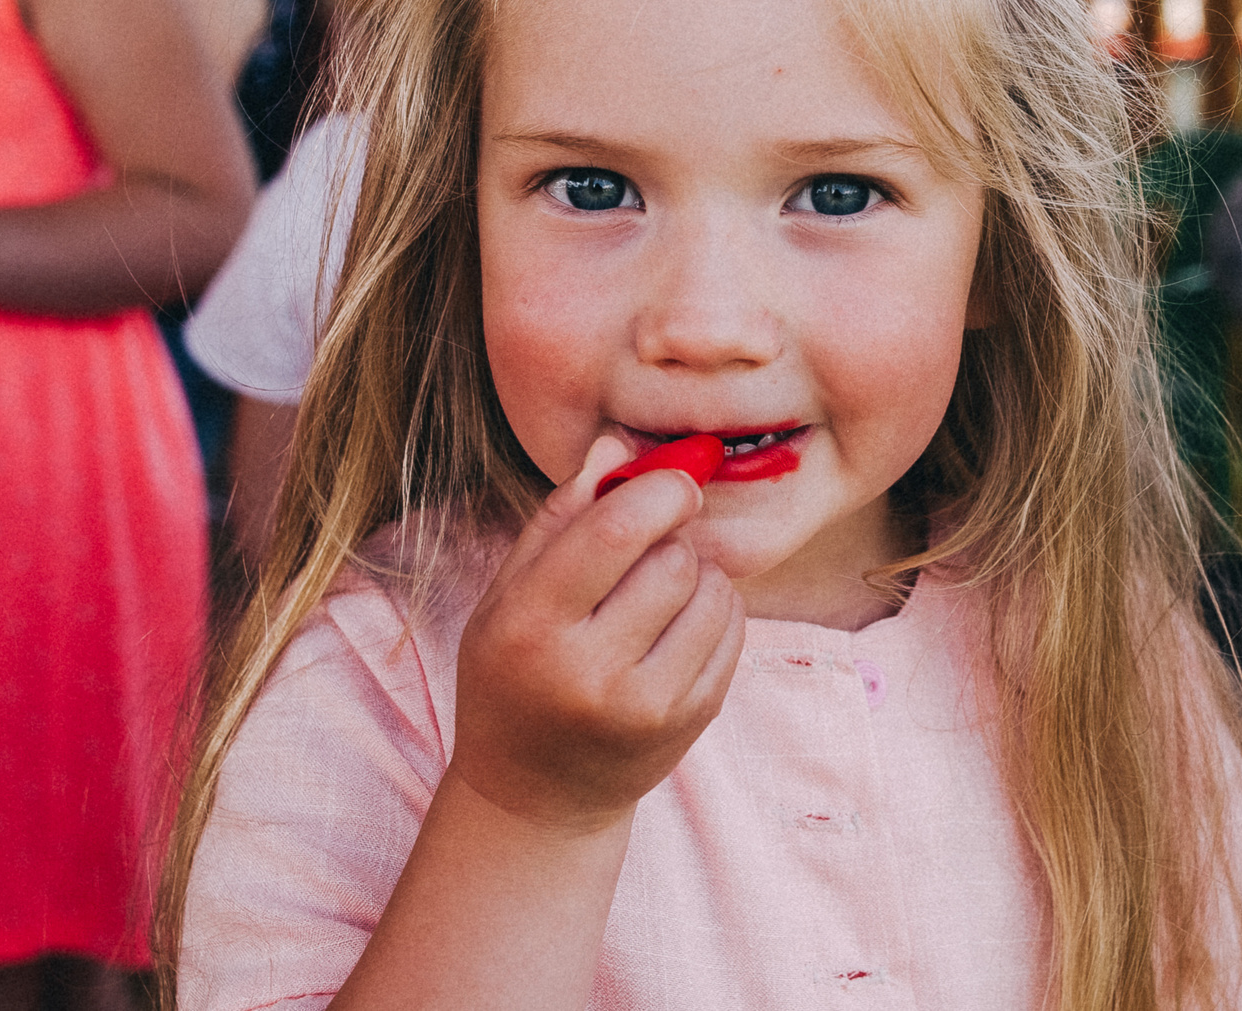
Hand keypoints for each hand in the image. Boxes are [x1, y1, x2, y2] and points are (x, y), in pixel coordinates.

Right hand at [448, 436, 745, 835]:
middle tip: (645, 551)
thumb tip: (618, 442)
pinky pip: (733, 631)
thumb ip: (560, 517)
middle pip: (672, 560)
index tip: (671, 483)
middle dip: (670, 538)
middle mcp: (590, 673)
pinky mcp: (691, 724)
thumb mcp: (507, 597)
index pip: (615, 532)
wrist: (537, 799)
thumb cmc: (514, 678)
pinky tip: (678, 625)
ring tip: (657, 593)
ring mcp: (647, 707)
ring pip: (712, 592)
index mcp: (531, 628)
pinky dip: (716, 610)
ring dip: (697, 573)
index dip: (658, 491)